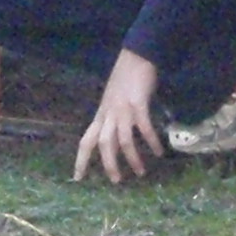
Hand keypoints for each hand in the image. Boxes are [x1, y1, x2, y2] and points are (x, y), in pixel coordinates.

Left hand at [74, 50, 163, 183]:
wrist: (136, 55)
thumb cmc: (126, 77)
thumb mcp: (112, 100)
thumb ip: (112, 117)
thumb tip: (115, 136)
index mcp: (101, 114)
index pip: (86, 141)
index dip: (81, 160)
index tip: (77, 179)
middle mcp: (108, 114)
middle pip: (103, 144)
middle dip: (108, 164)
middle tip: (117, 181)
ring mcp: (122, 109)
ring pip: (122, 140)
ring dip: (132, 158)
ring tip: (140, 172)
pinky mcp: (138, 103)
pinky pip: (143, 127)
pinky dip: (151, 141)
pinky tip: (158, 151)